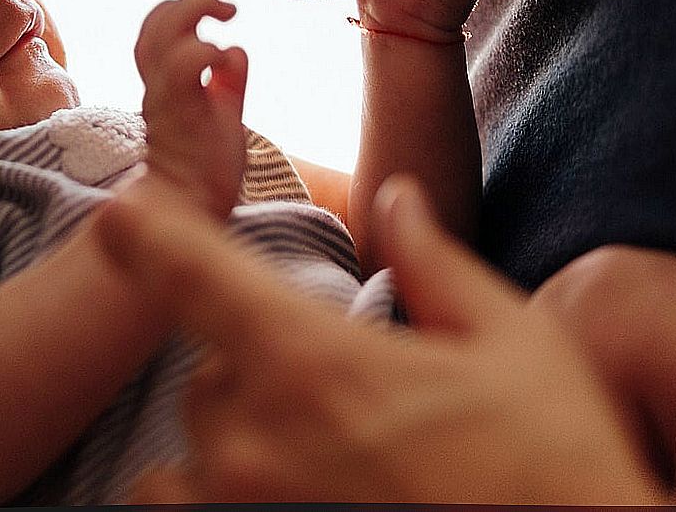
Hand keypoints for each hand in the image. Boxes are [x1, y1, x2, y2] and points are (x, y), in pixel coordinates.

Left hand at [93, 175, 664, 504]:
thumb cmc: (553, 468)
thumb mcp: (515, 345)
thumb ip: (435, 264)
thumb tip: (396, 196)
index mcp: (313, 362)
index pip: (192, 273)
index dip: (149, 233)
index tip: (122, 210)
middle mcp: (255, 438)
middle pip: (211, 372)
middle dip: (262, 370)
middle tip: (354, 402)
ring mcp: (241, 506)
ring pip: (197, 447)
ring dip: (237, 441)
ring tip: (323, 457)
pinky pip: (182, 507)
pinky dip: (216, 494)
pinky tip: (290, 489)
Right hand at [134, 0, 248, 218]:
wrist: (187, 212)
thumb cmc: (203, 167)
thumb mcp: (223, 113)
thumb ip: (227, 82)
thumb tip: (235, 51)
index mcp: (166, 80)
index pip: (164, 23)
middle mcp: (158, 84)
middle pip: (162, 20)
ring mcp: (165, 98)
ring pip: (166, 36)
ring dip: (197, 10)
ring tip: (229, 7)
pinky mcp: (178, 116)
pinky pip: (180, 71)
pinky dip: (202, 51)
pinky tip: (223, 54)